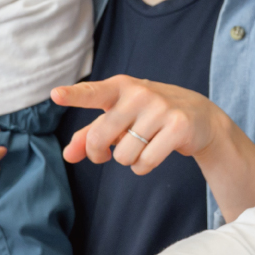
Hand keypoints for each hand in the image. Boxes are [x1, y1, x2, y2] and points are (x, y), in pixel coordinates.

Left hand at [54, 76, 228, 175]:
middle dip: (99, 152)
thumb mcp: (119, 118)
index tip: (55, 95)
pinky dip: (143, 166)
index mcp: (119, 87)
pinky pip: (145, 163)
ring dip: (128, 160)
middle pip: (100, 137)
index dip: (73, 95)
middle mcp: (139, 93)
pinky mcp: (177, 127)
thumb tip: (67, 155)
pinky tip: (154, 152)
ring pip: (123, 155)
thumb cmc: (149, 115)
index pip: (92, 92)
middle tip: (106, 153)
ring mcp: (160, 108)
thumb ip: (90, 134)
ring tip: (142, 145)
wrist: (199, 116)